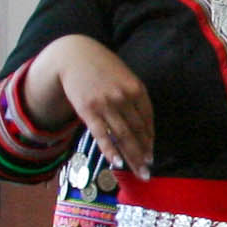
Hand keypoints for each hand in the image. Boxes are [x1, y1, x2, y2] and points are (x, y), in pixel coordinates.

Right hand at [31, 35, 153, 170]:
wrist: (74, 55)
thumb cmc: (102, 67)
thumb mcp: (124, 77)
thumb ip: (134, 97)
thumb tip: (143, 125)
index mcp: (136, 88)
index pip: (148, 119)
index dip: (150, 139)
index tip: (151, 154)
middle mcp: (124, 97)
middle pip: (137, 131)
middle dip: (144, 154)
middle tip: (148, 172)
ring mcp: (106, 104)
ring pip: (123, 136)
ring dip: (132, 156)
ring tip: (139, 171)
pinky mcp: (88, 110)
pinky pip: (102, 134)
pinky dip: (110, 150)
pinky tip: (117, 163)